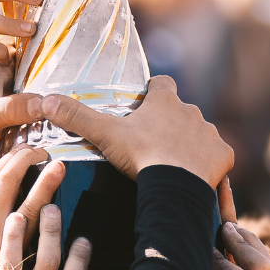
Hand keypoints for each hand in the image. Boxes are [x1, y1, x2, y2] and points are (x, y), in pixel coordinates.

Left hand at [0, 146, 65, 268]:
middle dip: (25, 159)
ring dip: (8, 160)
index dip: (46, 183)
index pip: (31, 205)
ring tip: (24, 149)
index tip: (59, 166)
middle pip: (8, 182)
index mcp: (3, 242)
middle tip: (42, 150)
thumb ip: (20, 258)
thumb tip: (41, 236)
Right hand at [41, 76, 233, 186]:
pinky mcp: (224, 155)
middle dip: (171, 123)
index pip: (162, 83)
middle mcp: (192, 112)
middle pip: (181, 111)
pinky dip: (209, 164)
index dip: (154, 91)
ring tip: (173, 164)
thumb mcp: (105, 134)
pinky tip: (195, 176)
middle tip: (153, 143)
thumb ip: (76, 117)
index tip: (145, 103)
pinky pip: (218, 156)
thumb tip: (45, 100)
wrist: (175, 185)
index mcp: (165, 101)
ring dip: (190, 144)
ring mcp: (210, 133)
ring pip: (200, 133)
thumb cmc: (142, 155)